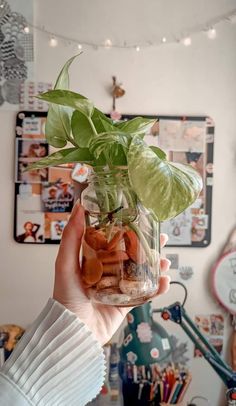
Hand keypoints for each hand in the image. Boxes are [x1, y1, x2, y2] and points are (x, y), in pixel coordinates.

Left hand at [53, 202, 170, 345]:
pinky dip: (157, 288)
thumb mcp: (66, 264)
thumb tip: (78, 207)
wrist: (74, 333)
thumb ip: (72, 237)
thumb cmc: (66, 298)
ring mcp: (118, 288)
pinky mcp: (126, 304)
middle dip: (148, 247)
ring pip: (141, 273)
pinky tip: (165, 282)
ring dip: (156, 266)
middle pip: (132, 255)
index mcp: (93, 260)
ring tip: (166, 261)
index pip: (114, 240)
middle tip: (162, 239)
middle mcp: (107, 272)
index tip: (142, 221)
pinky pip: (145, 294)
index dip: (129, 230)